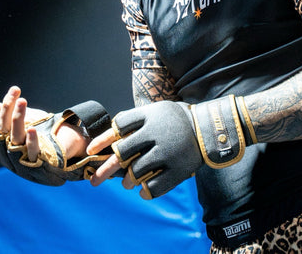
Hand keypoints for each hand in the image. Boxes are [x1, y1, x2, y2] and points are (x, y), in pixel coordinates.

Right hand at [0, 86, 87, 161]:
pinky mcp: (37, 162)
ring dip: (18, 117)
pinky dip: (32, 140)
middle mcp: (9, 150)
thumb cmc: (42, 135)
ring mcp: (22, 157)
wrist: (63, 152)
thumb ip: (12, 116)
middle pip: (4, 127)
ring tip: (22, 101)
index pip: (1, 121)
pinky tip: (32, 129)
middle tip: (16, 90)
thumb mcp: (26, 122)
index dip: (5, 106)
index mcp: (5, 140)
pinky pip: (32, 151)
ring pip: (16, 136)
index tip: (15, 89)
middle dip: (8, 108)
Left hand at [87, 100, 201, 198]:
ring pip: (136, 172)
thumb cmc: (177, 119)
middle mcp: (157, 133)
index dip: (102, 139)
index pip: (118, 127)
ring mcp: (168, 152)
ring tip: (126, 183)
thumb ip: (136, 118)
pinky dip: (145, 191)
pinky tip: (142, 191)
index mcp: (151, 116)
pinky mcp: (178, 169)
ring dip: (127, 181)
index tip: (91, 151)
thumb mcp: (157, 110)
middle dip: (106, 168)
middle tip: (96, 179)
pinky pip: (155, 187)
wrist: (209, 128)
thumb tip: (110, 130)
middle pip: (122, 152)